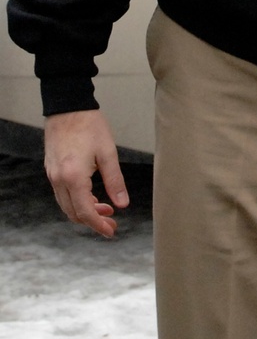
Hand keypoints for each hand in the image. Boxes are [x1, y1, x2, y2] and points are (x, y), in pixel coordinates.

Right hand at [44, 109, 128, 238]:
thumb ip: (115, 181)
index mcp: (73, 177)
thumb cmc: (90, 125)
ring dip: (85, 211)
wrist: (68, 106)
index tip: (111, 232)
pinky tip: (92, 197)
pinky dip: (76, 200)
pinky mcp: (52, 169)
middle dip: (92, 221)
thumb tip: (122, 204)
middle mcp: (59, 179)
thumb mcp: (108, 153)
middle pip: (73, 213)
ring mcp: (52, 175)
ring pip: (66, 205)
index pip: (85, 212)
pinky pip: (62, 194)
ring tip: (106, 209)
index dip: (98, 225)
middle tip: (112, 223)